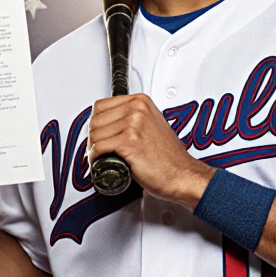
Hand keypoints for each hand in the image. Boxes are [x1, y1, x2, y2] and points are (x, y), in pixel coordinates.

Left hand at [86, 93, 213, 207]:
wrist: (182, 174)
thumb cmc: (169, 157)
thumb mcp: (152, 125)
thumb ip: (132, 119)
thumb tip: (109, 124)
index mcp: (141, 102)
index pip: (102, 105)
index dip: (96, 122)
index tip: (98, 133)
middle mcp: (137, 109)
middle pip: (96, 119)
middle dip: (93, 136)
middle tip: (97, 148)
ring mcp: (134, 124)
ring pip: (95, 134)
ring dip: (93, 148)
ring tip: (100, 156)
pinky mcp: (129, 142)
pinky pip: (99, 147)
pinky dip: (95, 157)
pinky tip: (101, 162)